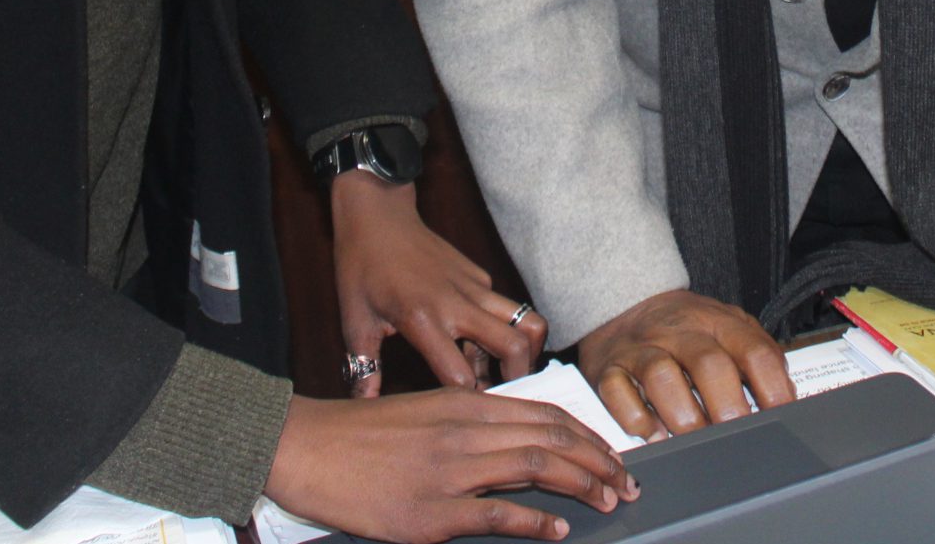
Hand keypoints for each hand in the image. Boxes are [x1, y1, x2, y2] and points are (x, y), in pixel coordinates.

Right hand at [266, 390, 639, 542]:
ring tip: (608, 500)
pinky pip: (496, 514)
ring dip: (582, 485)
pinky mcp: (430, 512)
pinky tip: (556, 530)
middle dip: (598, 461)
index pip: (545, 414)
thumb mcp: (424, 414)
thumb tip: (516, 444)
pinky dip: (535, 522)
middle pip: (551, 438)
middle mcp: (464, 430)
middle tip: (627, 482)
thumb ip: (470, 425)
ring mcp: (449, 471)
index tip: (612, 454)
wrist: (307, 447)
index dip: (587, 435)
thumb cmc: (360, 435)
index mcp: (463, 404)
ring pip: (536, 467)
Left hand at [332, 170, 546, 392]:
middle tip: (502, 396)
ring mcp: (474, 287)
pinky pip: (505, 309)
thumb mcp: (355, 321)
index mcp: (422, 319)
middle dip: (517, 380)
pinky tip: (475, 342)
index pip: (461, 376)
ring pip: (527, 322)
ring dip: (524, 352)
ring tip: (502, 370)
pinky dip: (501, 331)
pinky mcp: (480, 276)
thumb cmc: (361, 268)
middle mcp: (456, 303)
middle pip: (514, 347)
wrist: (377, 214)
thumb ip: (364, 367)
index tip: (463, 415)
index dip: (467, 402)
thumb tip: (365, 405)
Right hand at [575, 288, 793, 439]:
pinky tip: (652, 432)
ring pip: (661, 376)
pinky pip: (617, 391)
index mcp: (717, 322)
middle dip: (728, 410)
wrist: (625, 299)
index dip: (773, 389)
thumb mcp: (727, 327)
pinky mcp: (609, 367)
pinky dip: (635, 417)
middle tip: (735, 437)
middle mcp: (679, 332)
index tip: (780, 419)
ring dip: (683, 415)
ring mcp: (642, 348)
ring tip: (693, 438)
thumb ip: (757, 355)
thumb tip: (787, 399)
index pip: (753, 352)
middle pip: (709, 365)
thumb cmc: (685, 328)